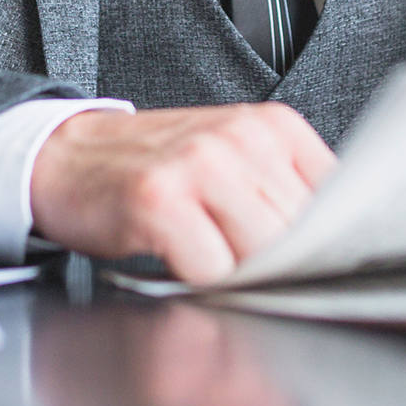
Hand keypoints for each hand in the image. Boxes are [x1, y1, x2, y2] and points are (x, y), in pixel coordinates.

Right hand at [29, 103, 335, 284]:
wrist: (68, 156)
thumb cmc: (157, 168)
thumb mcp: (234, 161)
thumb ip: (285, 194)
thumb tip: (334, 250)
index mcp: (274, 127)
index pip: (337, 199)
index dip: (325, 243)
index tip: (309, 263)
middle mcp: (242, 138)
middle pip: (300, 234)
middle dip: (279, 265)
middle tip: (244, 264)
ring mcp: (201, 165)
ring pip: (261, 254)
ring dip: (237, 273)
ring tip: (207, 253)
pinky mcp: (161, 200)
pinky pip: (211, 269)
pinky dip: (197, 278)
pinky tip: (176, 255)